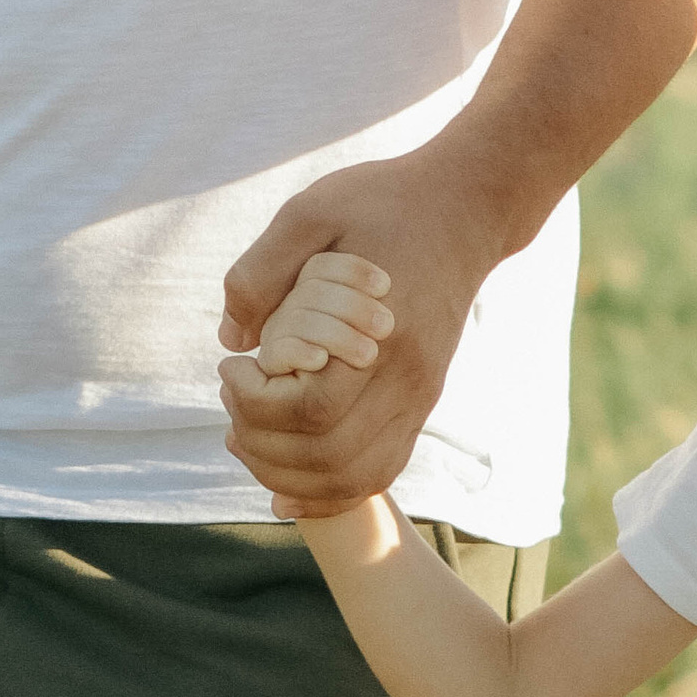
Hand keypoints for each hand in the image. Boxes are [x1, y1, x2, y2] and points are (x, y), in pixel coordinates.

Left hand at [218, 155, 506, 517]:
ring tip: (246, 440)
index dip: (256, 403)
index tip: (232, 365)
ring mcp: (419, 399)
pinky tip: (286, 488)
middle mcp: (407, 381)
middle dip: (262, 442)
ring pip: (354, 477)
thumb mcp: (311, 212)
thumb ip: (262, 272)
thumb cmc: (382, 204)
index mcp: (382, 335)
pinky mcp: (420, 405)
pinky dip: (329, 492)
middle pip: (328, 455)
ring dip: (289, 475)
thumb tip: (233, 339)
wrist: (464, 210)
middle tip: (232, 397)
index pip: (311, 409)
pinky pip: (379, 472)